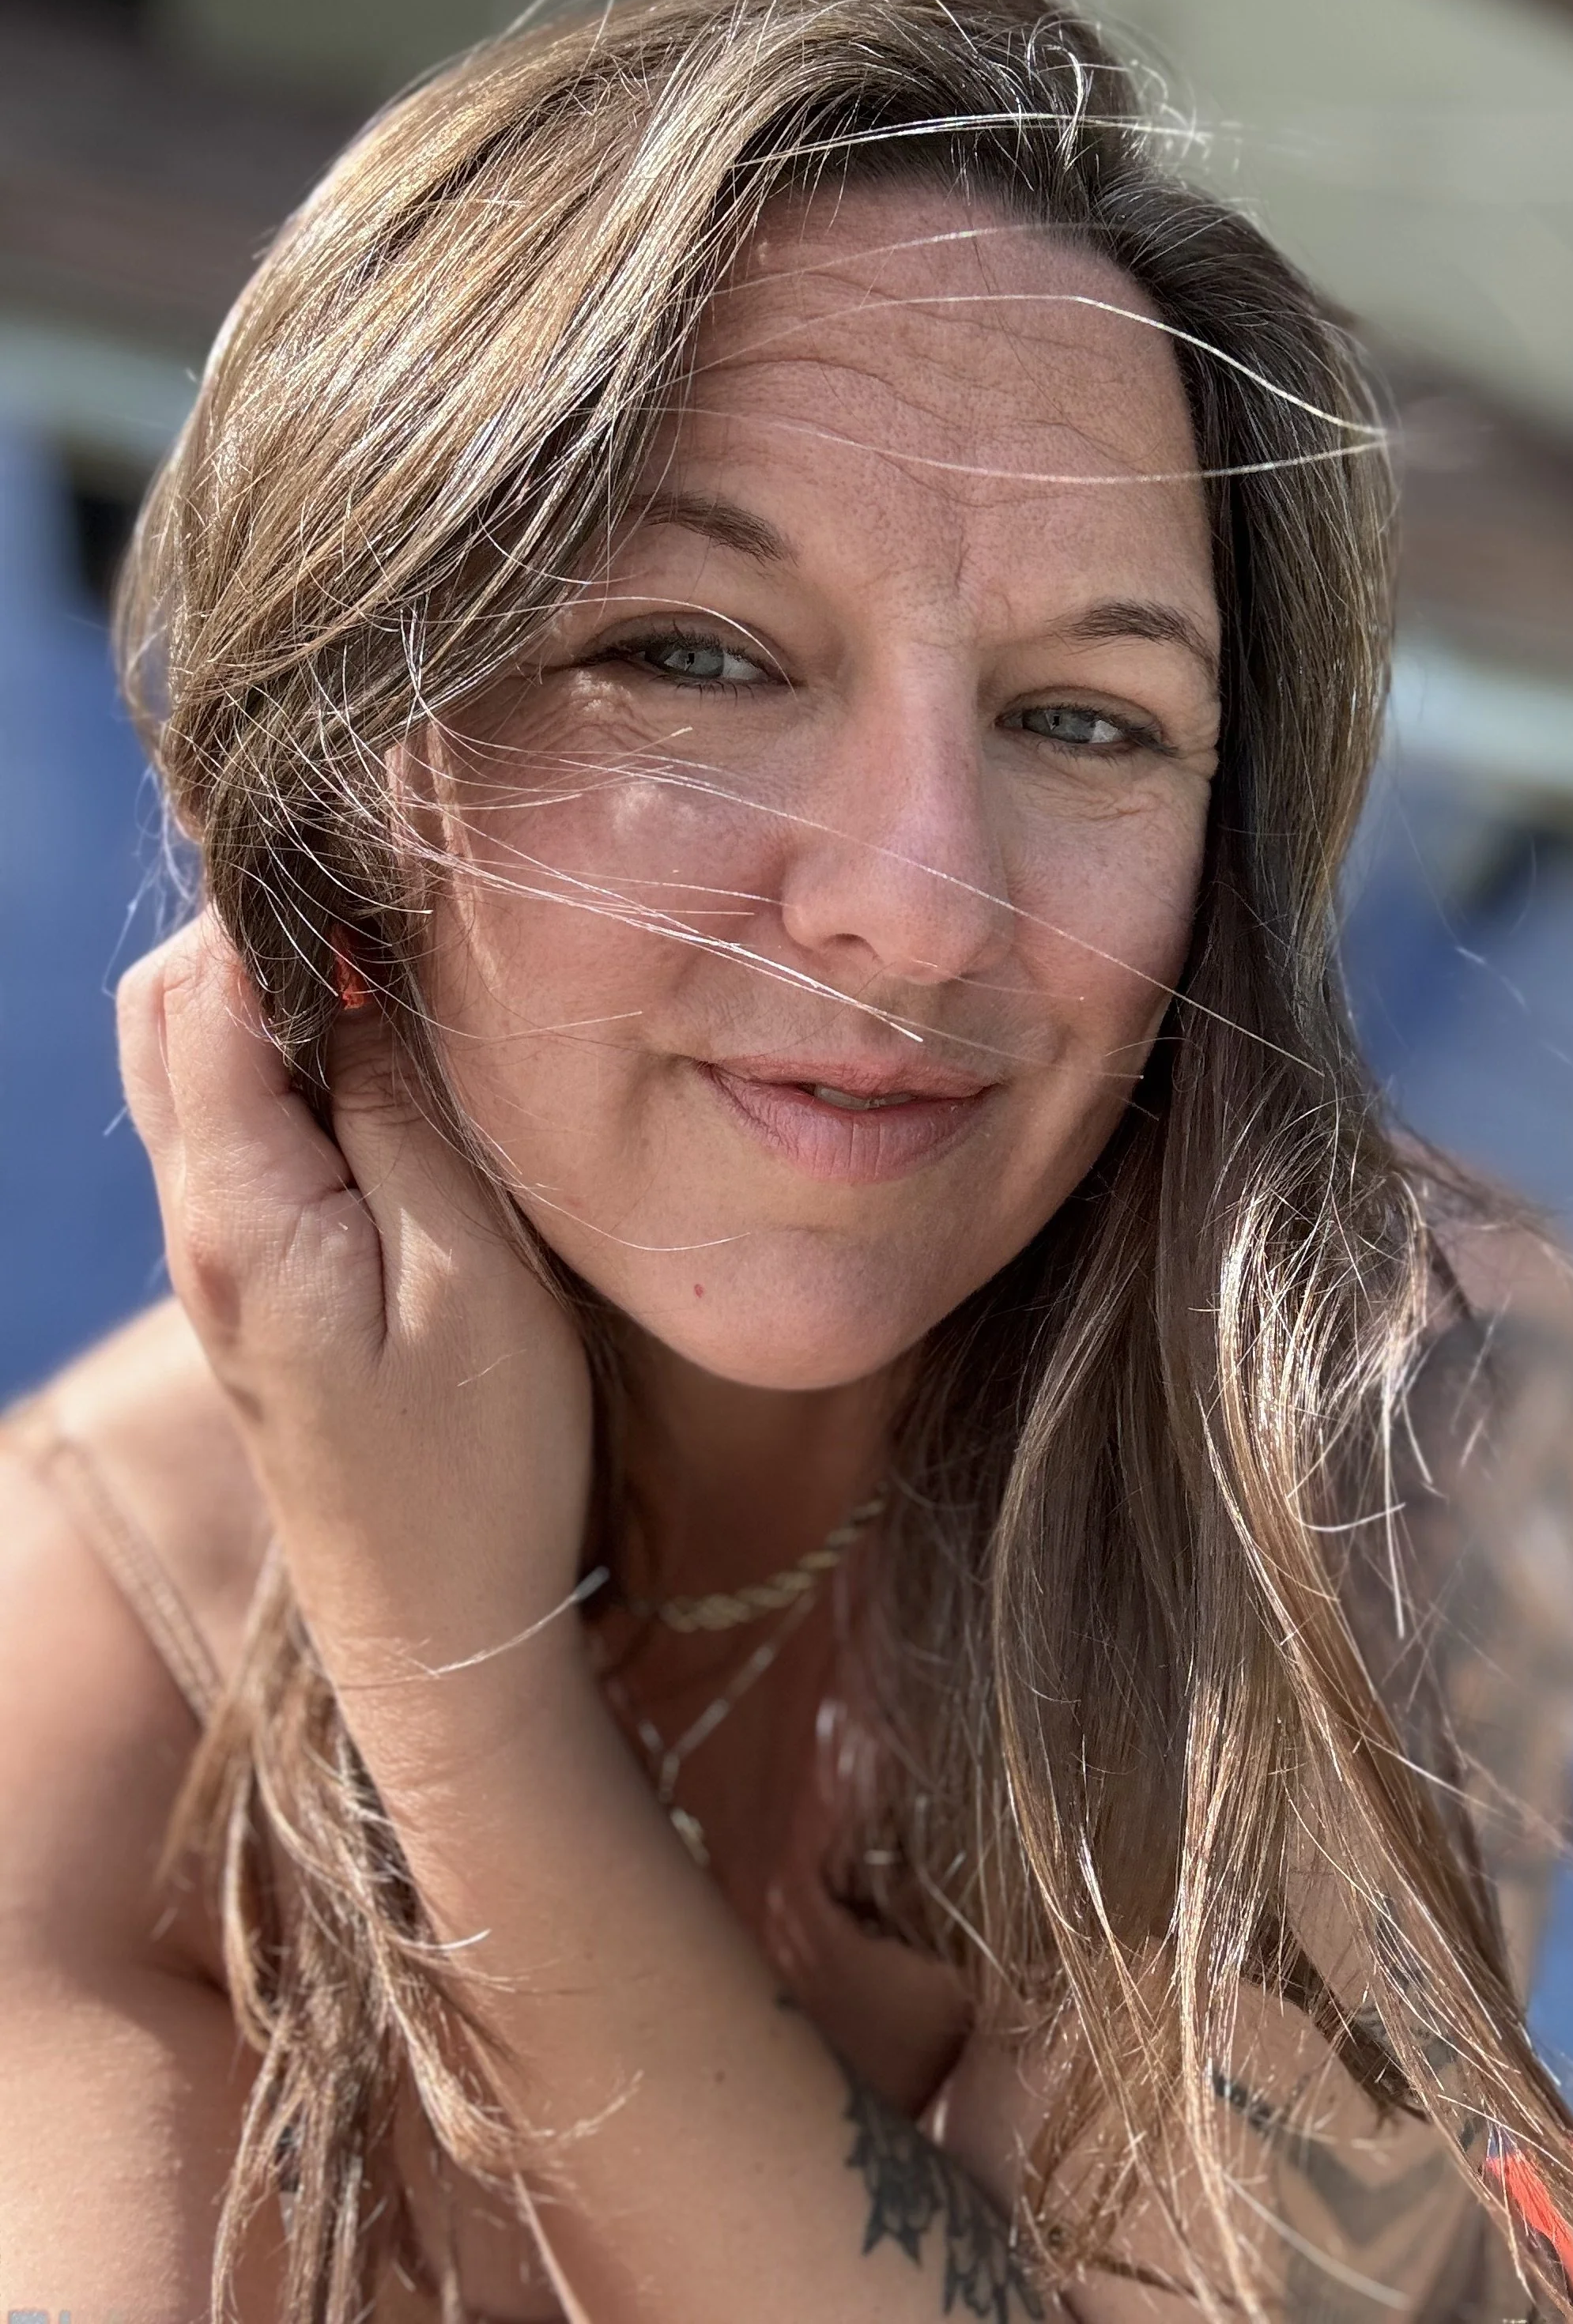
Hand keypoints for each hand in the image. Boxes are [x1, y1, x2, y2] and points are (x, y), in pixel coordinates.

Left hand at [117, 913, 595, 1722]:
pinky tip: (378, 1072)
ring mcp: (215, 1258)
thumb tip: (360, 974)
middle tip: (389, 915)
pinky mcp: (252, 1286)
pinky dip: (283, 1063)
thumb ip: (403, 1113)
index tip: (391, 871)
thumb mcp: (471, 1274)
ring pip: (190, 1066)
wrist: (440, 1625)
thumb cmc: (482, 1461)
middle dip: (257, 931)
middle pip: (166, 1013)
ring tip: (392, 983)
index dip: (286, 903)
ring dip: (269, 997)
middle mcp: (198, 1224)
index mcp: (240, 1211)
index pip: (207, 991)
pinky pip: (234, 1128)